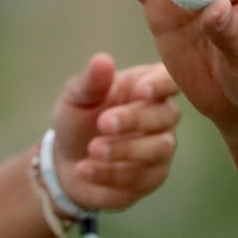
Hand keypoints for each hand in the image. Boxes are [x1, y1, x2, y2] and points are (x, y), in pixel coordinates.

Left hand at [51, 52, 179, 211]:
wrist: (67, 163)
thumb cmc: (79, 119)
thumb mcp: (77, 97)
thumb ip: (91, 82)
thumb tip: (102, 60)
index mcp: (148, 86)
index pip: (169, 79)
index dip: (161, 84)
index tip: (141, 90)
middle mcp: (163, 115)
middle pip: (168, 115)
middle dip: (135, 120)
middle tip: (103, 123)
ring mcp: (162, 147)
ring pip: (159, 148)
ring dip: (125, 150)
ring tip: (92, 150)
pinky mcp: (153, 176)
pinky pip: (141, 177)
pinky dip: (111, 174)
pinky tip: (84, 169)